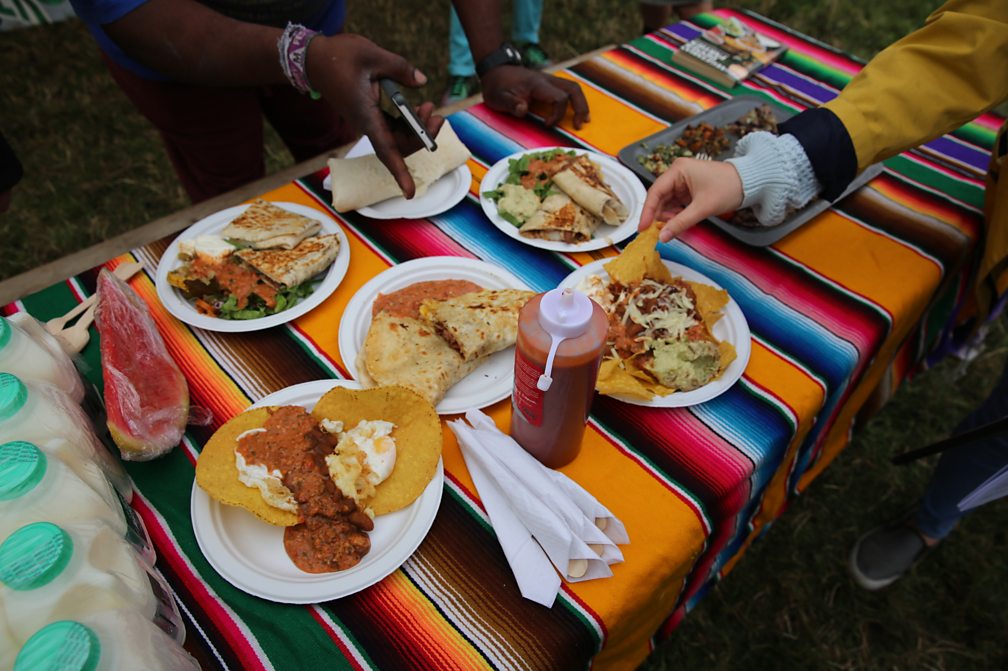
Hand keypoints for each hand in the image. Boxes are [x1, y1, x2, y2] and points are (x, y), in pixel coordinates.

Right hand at [307, 34, 440, 197]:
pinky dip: (408, 122)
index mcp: (366, 115)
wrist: (313, 60)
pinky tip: (419, 108)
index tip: (410, 193)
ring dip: (418, 128)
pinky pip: (393, 128)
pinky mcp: (369, 116)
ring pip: (398, 138)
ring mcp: (368, 121)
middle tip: (437, 115)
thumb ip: (400, 69)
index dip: (399, 173)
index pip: (386, 150)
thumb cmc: (337, 57)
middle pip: (399, 146)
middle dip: (422, 136)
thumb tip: (422, 82)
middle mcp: (367, 124)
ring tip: (430, 108)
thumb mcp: (372, 55)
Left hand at [480, 66, 589, 128]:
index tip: (546, 125)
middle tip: (580, 124)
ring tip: (583, 119)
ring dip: (581, 103)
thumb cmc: (497, 86)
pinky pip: (567, 89)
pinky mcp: (548, 83)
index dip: (557, 114)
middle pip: (573, 89)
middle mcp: (547, 80)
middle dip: (580, 107)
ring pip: (573, 87)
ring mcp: (549, 80)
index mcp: (537, 84)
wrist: (495, 70)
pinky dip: (574, 100)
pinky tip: (575, 111)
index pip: (559, 98)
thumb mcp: (498, 97)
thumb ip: (510, 104)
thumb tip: (523, 110)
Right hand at [638, 158, 743, 241]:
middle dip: (661, 216)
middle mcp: (676, 173)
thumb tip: (661, 237)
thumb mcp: (702, 208)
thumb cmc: (728, 188)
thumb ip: (680, 223)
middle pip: (659, 198)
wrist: (750, 183)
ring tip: (680, 224)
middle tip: (664, 231)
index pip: (655, 192)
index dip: (647, 212)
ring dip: (669, 216)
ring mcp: (682, 180)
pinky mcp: (688, 188)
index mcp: (678, 170)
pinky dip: (676, 214)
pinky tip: (682, 220)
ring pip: (666, 202)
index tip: (642, 229)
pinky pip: (675, 203)